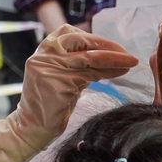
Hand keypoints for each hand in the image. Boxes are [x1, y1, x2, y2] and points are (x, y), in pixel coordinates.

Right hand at [0, 24, 138, 161]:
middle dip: (104, 44)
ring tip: (130, 61)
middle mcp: (43, 56)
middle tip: (124, 52)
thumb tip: (104, 54)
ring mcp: (49, 67)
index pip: (69, 33)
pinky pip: (90, 73)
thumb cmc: (49, 105)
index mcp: (42, 52)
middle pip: (78, 40)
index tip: (111, 46)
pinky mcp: (59, 81)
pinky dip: (109, 71)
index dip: (93, 38)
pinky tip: (121, 72)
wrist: (31, 127)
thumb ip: (75, 63)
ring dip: (113, 57)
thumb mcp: (61, 77)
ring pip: (88, 56)